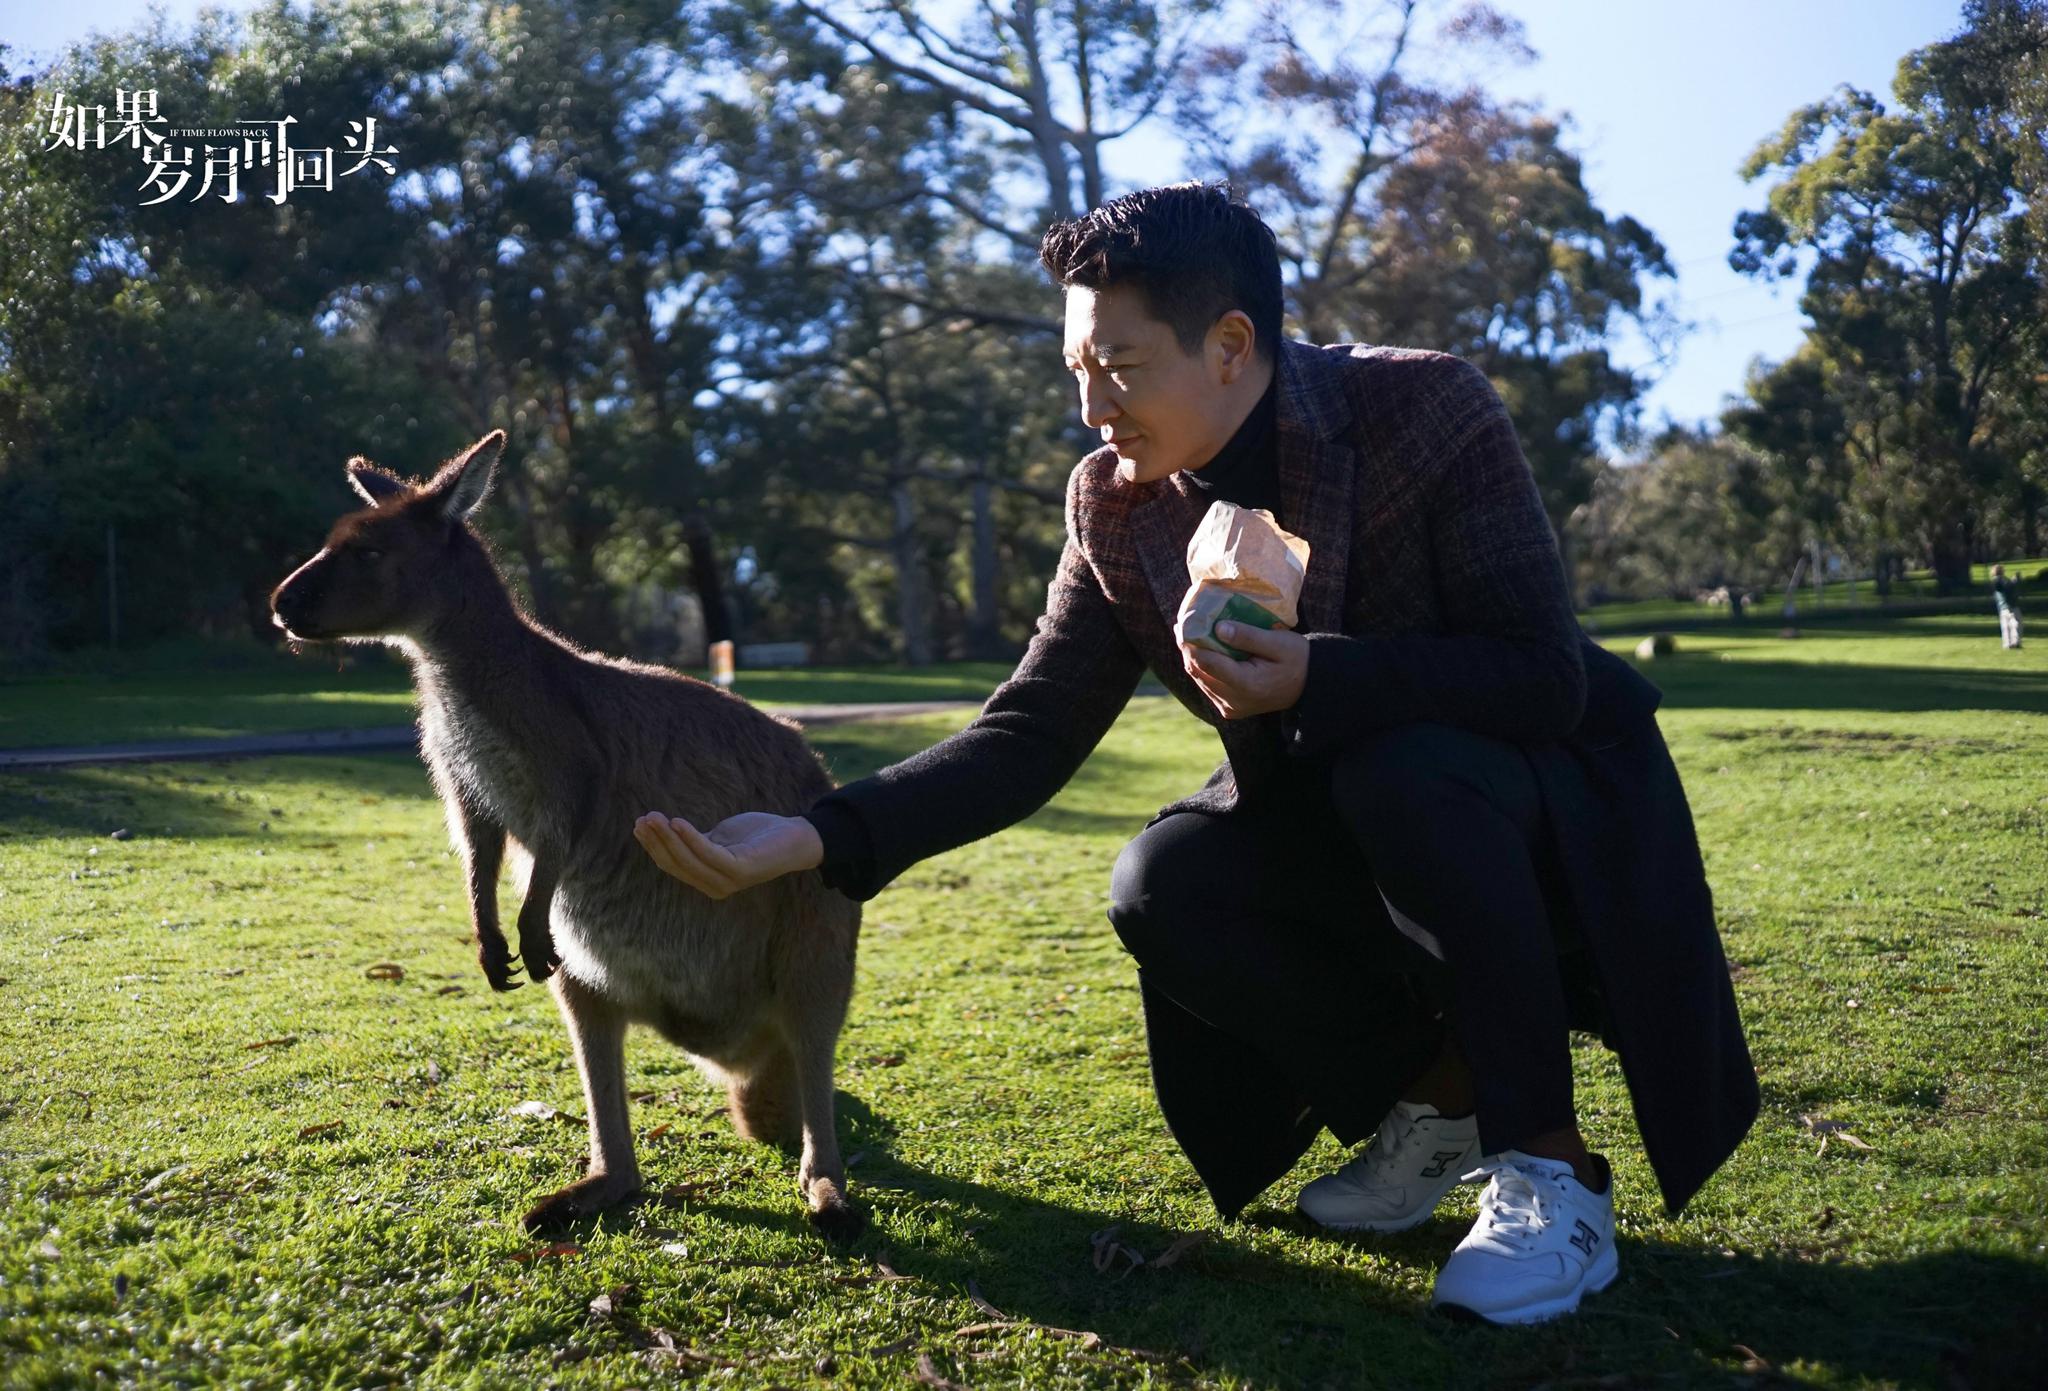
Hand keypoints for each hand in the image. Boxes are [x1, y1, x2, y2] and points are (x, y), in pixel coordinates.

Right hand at [633, 810, 823, 899]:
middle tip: (642, 819)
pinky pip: (707, 853)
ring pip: (687, 860)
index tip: (638, 824)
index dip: (653, 846)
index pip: (672, 865)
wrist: (795, 837)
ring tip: (653, 816)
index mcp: (707, 879)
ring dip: (667, 837)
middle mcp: (715, 886)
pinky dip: (689, 838)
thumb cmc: (757, 836)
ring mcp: (728, 881)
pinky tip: (676, 821)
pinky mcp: (740, 871)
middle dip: (655, 841)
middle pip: (675, 864)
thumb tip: (670, 832)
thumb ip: (697, 841)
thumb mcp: (720, 838)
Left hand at [1181, 621, 1308, 720]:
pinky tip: (1203, 650)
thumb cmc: (1297, 659)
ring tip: (1188, 634)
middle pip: (1199, 672)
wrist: (1309, 687)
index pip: (1207, 663)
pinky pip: (1208, 686)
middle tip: (1181, 624)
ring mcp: (1230, 708)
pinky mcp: (1229, 709)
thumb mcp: (1279, 642)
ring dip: (1194, 657)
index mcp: (1246, 685)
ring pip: (1200, 679)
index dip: (1191, 643)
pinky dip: (1204, 668)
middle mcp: (1234, 701)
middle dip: (1188, 648)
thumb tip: (1218, 628)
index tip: (1183, 623)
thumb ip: (1248, 636)